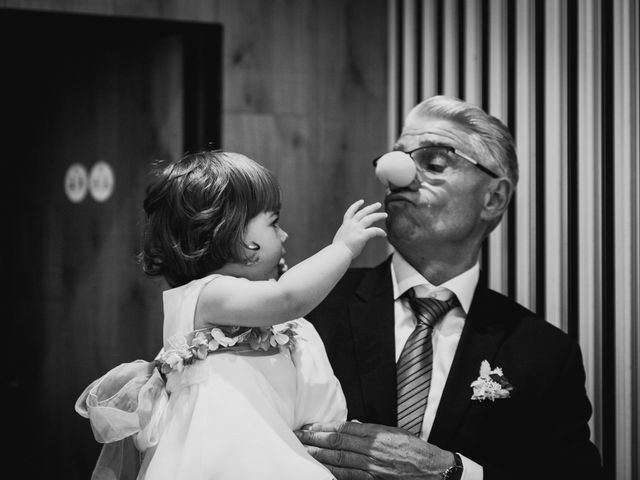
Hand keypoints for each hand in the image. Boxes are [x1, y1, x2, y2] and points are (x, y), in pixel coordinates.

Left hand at [294, 421, 454, 479]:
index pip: (343, 429)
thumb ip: (371, 429)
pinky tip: (321, 470)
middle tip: (297, 437)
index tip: (309, 426)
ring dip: (319, 456)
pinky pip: (349, 476)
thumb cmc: (413, 448)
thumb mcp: (393, 431)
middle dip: (315, 440)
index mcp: (377, 434)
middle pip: (337, 444)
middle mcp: (373, 450)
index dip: (323, 428)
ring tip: (303, 452)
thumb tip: (351, 424)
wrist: (433, 469)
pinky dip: (334, 473)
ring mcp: (373, 467)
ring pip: (340, 461)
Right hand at [333, 200, 386, 257]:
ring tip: (385, 215)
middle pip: (363, 212)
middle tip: (379, 204)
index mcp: (346, 224)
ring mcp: (357, 229)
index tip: (362, 201)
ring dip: (378, 216)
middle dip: (371, 207)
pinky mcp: (362, 235)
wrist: (338, 253)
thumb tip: (348, 240)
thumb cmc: (338, 250)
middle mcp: (352, 224)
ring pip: (370, 218)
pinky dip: (380, 232)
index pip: (351, 211)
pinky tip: (384, 234)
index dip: (356, 205)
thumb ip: (346, 236)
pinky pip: (374, 231)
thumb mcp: (340, 239)